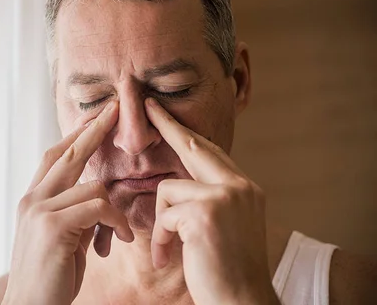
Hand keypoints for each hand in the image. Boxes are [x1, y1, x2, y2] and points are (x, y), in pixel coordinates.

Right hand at [2, 101, 133, 304]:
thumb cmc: (50, 278)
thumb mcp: (63, 239)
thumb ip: (74, 215)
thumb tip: (97, 200)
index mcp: (33, 200)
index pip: (54, 156)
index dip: (75, 136)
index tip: (95, 120)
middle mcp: (32, 199)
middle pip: (67, 153)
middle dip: (94, 129)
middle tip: (115, 109)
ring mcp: (39, 210)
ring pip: (92, 186)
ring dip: (115, 209)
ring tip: (123, 232)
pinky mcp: (52, 226)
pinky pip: (98, 207)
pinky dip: (116, 221)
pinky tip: (122, 239)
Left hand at [145, 98, 279, 304]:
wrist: (243, 303)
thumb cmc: (227, 271)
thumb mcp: (224, 227)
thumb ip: (209, 199)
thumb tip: (180, 183)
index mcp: (245, 188)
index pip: (210, 151)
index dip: (185, 132)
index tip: (164, 113)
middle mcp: (240, 185)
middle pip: (193, 146)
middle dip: (167, 125)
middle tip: (146, 105)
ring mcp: (225, 196)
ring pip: (169, 189)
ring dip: (163, 224)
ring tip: (172, 250)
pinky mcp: (206, 212)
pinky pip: (165, 215)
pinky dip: (162, 239)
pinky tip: (171, 259)